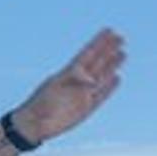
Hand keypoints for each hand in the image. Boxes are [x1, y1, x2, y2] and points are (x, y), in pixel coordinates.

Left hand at [13, 28, 125, 144]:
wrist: (33, 125)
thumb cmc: (39, 105)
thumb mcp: (55, 91)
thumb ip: (73, 85)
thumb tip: (89, 82)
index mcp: (68, 73)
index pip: (87, 53)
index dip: (98, 42)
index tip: (108, 30)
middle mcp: (77, 81)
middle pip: (97, 62)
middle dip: (108, 49)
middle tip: (120, 37)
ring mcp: (83, 94)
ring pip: (102, 76)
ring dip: (112, 64)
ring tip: (122, 53)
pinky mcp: (86, 108)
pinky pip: (102, 95)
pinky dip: (110, 87)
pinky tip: (117, 77)